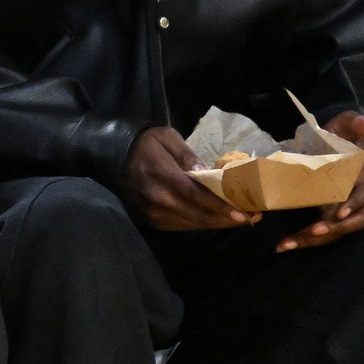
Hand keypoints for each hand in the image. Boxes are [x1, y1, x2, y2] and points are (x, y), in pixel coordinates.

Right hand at [120, 125, 258, 230]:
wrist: (113, 155)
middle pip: (196, 216)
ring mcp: (151, 213)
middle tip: (250, 219)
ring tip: (237, 220)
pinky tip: (213, 219)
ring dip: (214, 224)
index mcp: (162, 176)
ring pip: (190, 224)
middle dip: (225, 219)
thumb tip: (209, 173)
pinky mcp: (148, 220)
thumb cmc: (145, 143)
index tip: (244, 214)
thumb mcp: (167, 138)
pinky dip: (198, 224)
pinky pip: (179, 226)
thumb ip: (188, 155)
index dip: (220, 208)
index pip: (196, 196)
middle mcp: (156, 199)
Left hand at [276, 112, 363, 252]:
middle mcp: (358, 201)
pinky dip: (303, 240)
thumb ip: (355, 124)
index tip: (338, 211)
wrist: (339, 148)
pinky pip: (320, 233)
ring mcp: (344, 212)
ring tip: (287, 244)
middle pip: (351, 221)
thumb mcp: (346, 127)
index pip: (362, 195)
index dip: (352, 204)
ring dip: (312, 240)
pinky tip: (282, 245)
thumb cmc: (342, 137)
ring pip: (334, 231)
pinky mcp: (329, 218)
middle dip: (333, 228)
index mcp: (363, 179)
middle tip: (313, 231)